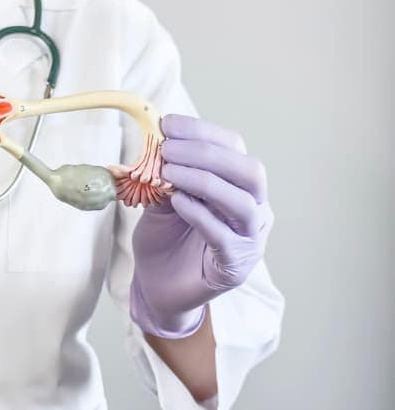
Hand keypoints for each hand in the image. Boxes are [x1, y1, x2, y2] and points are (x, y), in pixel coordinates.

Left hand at [128, 114, 273, 337]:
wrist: (157, 285)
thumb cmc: (165, 238)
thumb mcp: (161, 197)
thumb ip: (165, 173)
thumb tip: (156, 139)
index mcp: (238, 185)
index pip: (233, 148)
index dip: (203, 132)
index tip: (168, 123)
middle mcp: (254, 208)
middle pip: (248, 171)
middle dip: (207, 153)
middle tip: (168, 149)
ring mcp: (249, 238)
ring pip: (243, 202)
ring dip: (205, 180)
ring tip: (169, 171)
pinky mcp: (234, 265)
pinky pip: (224, 236)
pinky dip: (201, 214)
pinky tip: (177, 201)